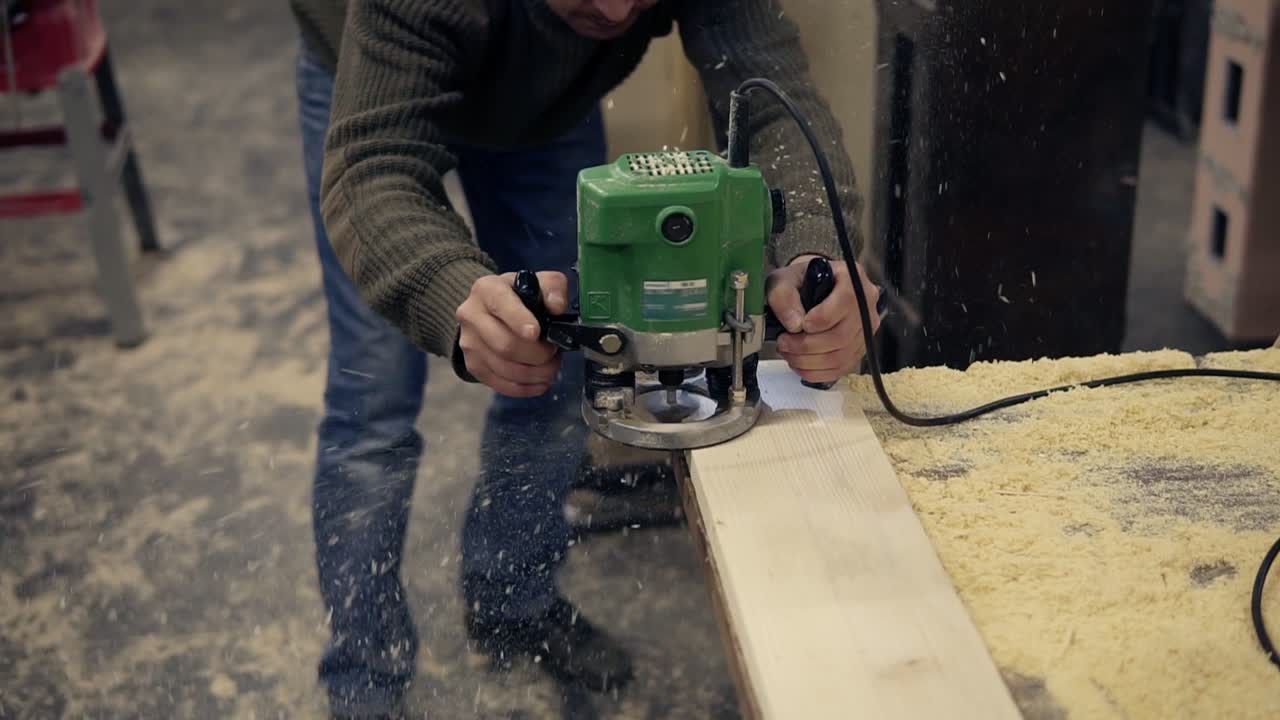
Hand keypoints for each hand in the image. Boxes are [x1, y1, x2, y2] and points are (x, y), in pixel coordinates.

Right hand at [455, 271, 567, 397]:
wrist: (489, 311)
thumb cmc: (520, 296)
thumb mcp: (539, 282)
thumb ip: (553, 287)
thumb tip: (557, 306)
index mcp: (487, 289)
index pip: (501, 305)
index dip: (519, 321)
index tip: (536, 334)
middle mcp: (471, 315)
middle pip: (505, 345)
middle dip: (537, 354)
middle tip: (554, 353)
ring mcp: (469, 343)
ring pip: (504, 368)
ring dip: (535, 374)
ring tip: (551, 368)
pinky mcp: (473, 365)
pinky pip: (500, 384)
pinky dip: (525, 388)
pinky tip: (540, 382)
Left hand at [766, 255, 881, 384]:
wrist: (810, 288)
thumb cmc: (799, 281)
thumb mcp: (784, 279)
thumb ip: (783, 296)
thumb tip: (794, 325)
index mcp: (852, 279)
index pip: (845, 303)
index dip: (819, 320)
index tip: (796, 326)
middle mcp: (865, 304)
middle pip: (841, 336)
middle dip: (806, 345)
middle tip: (784, 342)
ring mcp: (865, 329)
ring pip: (841, 356)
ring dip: (809, 361)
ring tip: (789, 353)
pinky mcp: (859, 349)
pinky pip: (841, 368)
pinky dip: (817, 372)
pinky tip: (800, 364)